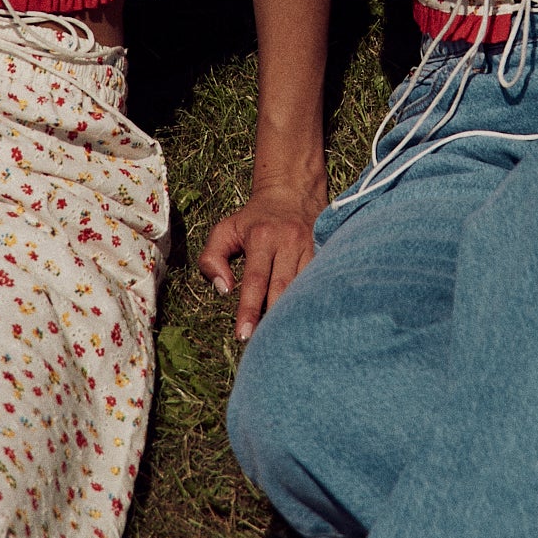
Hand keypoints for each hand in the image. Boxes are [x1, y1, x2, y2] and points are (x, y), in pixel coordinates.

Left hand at [196, 189, 320, 340]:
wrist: (292, 191)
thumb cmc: (253, 218)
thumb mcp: (224, 230)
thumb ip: (212, 258)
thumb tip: (224, 289)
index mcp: (262, 238)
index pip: (255, 281)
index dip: (249, 310)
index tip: (243, 335)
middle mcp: (289, 242)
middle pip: (282, 288)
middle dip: (273, 318)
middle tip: (264, 345)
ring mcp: (311, 247)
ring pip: (304, 287)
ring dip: (295, 313)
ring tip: (285, 338)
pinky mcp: (325, 251)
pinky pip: (318, 281)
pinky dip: (312, 301)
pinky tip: (308, 320)